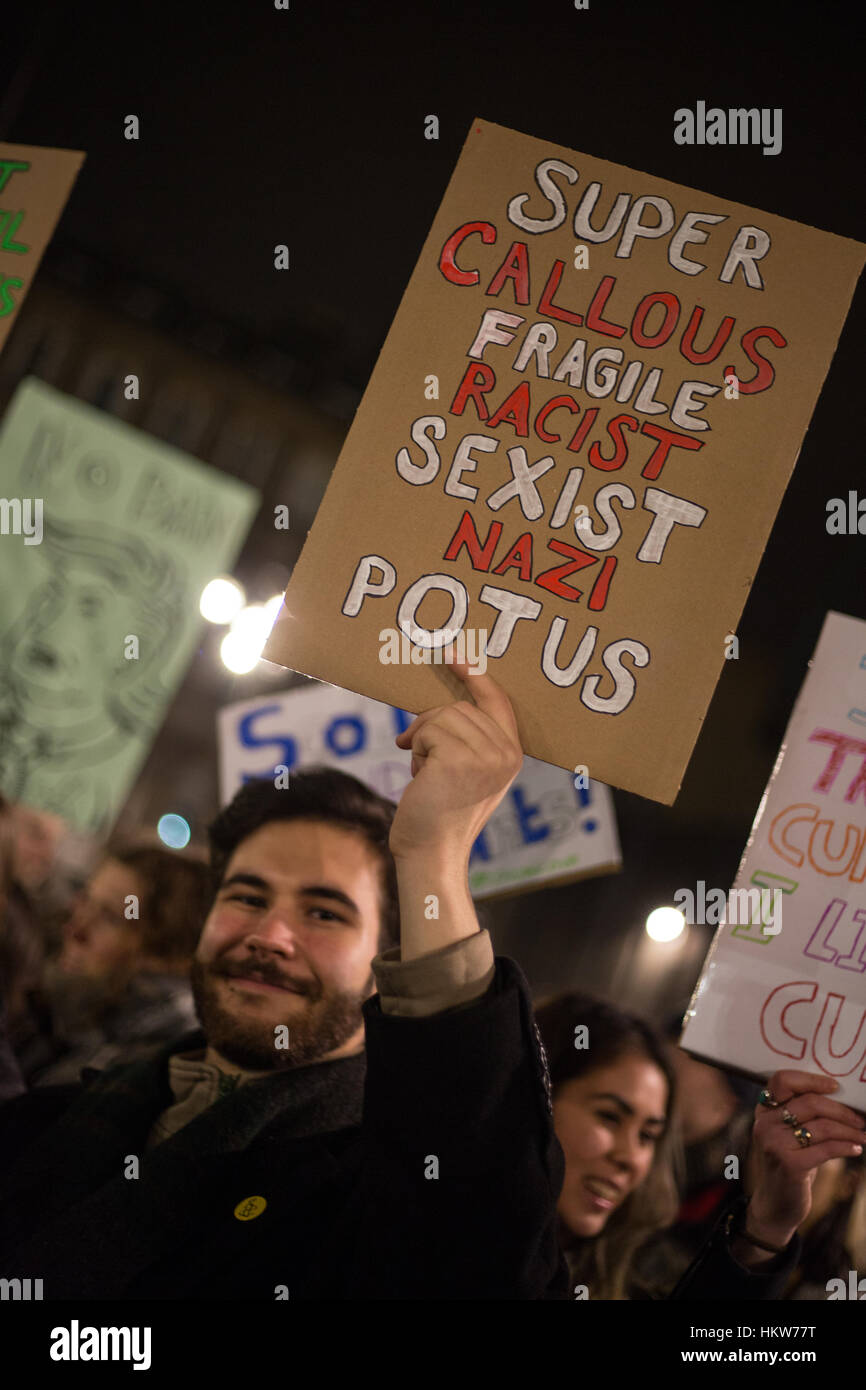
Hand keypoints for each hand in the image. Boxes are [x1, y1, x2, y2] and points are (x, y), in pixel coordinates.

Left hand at [389, 651, 522, 860]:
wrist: (430, 853)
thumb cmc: (440, 815)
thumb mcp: (467, 773)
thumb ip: (469, 741)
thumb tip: (439, 711)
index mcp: (513, 755)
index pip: (497, 702)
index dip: (477, 677)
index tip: (454, 657)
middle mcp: (506, 754)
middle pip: (459, 707)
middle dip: (431, 727)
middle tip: (421, 759)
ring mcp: (486, 756)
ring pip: (441, 716)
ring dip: (422, 741)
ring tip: (426, 774)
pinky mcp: (459, 759)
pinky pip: (427, 730)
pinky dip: (415, 749)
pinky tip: (420, 778)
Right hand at [745, 1068, 864, 1245]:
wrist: (776, 1203)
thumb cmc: (790, 1163)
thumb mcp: (789, 1134)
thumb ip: (803, 1114)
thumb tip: (843, 1100)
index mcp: (764, 1110)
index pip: (782, 1080)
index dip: (811, 1079)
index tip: (835, 1087)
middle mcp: (765, 1124)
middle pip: (809, 1102)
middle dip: (841, 1110)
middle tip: (860, 1118)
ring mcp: (774, 1144)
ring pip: (822, 1126)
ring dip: (849, 1130)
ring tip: (862, 1135)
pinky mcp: (789, 1164)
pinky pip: (826, 1148)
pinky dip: (847, 1147)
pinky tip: (857, 1149)